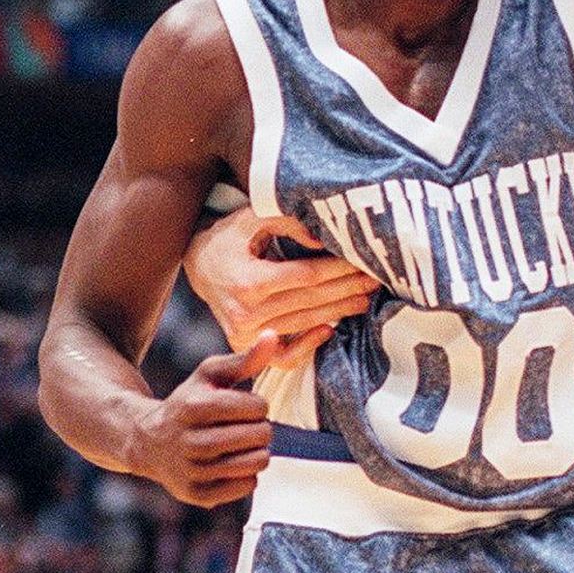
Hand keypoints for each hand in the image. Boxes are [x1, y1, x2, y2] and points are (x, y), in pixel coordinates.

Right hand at [130, 333, 279, 505]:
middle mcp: (191, 442)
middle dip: (259, 428)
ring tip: (239, 444)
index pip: (257, 407)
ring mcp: (194, 472)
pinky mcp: (199, 495)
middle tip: (243, 427)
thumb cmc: (188, 403)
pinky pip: (248, 485)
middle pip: (260, 435)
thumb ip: (244, 359)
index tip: (243, 407)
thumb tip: (273, 336)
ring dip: (256, 451)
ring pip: (257, 462)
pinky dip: (246, 474)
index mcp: (194, 407)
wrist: (147, 442)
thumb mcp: (209, 376)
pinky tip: (229, 463)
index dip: (257, 405)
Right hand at [184, 206, 379, 367]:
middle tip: (375, 280)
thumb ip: (286, 222)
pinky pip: (284, 354)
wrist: (198, 265)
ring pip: (304, 322)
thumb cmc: (230, 238)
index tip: (362, 261)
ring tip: (364, 299)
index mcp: (248, 280)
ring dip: (338, 311)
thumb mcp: (252, 218)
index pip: (307, 276)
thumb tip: (321, 239)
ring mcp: (246, 333)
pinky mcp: (245, 345)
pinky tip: (331, 329)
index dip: (338, 269)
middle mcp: (246, 312)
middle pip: (310, 300)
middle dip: (347, 289)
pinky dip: (309, 344)